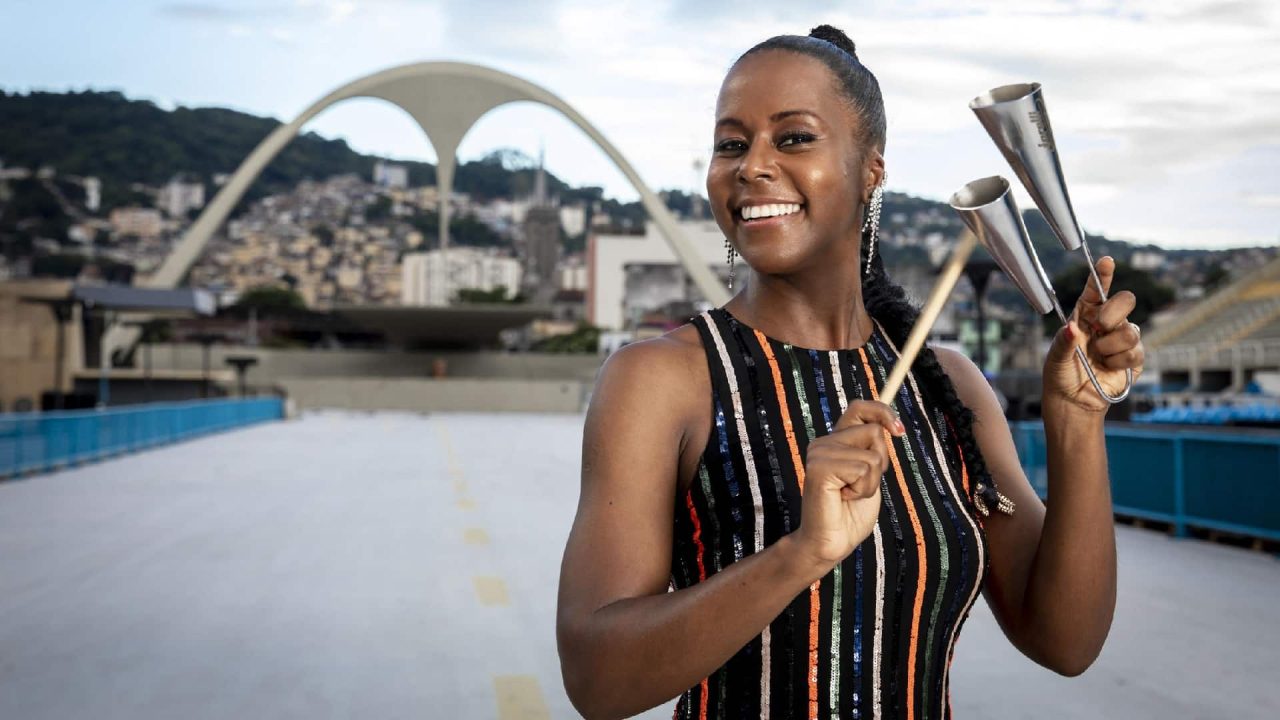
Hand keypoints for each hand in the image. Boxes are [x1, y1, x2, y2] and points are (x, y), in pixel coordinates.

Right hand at [792, 400, 903, 570]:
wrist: (831, 543)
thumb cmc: (851, 514)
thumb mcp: (870, 475)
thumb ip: (873, 450)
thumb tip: (892, 427)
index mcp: (835, 441)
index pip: (859, 408)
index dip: (882, 412)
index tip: (899, 431)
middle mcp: (823, 442)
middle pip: (874, 432)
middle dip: (881, 463)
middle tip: (860, 486)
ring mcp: (819, 453)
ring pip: (872, 455)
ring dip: (871, 482)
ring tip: (851, 495)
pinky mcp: (819, 468)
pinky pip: (863, 469)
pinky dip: (862, 489)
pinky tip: (844, 498)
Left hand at [1044, 256, 1145, 412]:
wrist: (1074, 401)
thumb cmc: (1061, 375)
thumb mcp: (1055, 358)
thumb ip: (1064, 342)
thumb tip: (1072, 329)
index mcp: (1085, 315)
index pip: (1096, 290)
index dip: (1103, 274)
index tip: (1106, 261)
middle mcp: (1106, 323)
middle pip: (1125, 300)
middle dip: (1113, 313)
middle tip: (1098, 328)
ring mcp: (1121, 339)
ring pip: (1131, 329)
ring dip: (1111, 346)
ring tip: (1098, 357)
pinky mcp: (1134, 357)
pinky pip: (1136, 352)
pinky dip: (1119, 362)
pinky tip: (1108, 368)